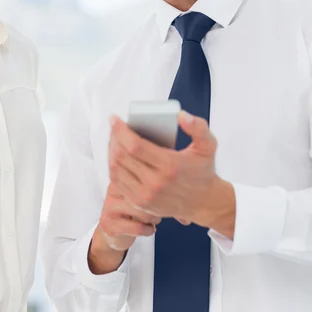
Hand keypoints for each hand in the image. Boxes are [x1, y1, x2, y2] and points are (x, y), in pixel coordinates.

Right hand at [88, 182, 160, 273]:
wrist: (113, 232)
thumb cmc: (131, 210)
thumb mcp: (138, 193)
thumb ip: (150, 186)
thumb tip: (173, 184)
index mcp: (122, 177)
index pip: (143, 177)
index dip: (159, 188)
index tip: (166, 196)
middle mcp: (113, 190)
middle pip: (144, 193)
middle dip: (158, 204)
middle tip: (161, 210)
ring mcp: (109, 207)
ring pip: (141, 210)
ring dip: (154, 218)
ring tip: (156, 219)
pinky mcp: (110, 225)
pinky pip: (137, 227)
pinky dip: (148, 230)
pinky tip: (150, 229)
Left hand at [109, 110, 234, 236]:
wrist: (204, 202)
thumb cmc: (203, 171)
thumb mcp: (208, 146)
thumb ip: (197, 127)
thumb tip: (180, 115)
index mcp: (169, 166)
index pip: (135, 146)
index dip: (120, 131)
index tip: (114, 119)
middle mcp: (155, 183)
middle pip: (121, 157)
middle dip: (114, 138)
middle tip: (115, 127)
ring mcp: (145, 196)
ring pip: (116, 169)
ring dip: (111, 151)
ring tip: (114, 138)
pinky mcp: (139, 203)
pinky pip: (117, 182)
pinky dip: (113, 166)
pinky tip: (116, 155)